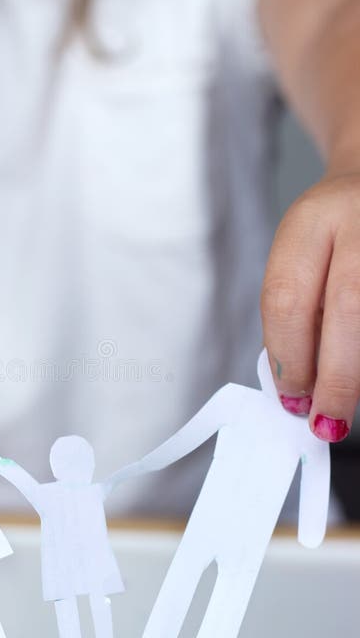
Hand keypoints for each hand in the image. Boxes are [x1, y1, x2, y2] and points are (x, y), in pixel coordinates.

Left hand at [261, 170, 359, 440]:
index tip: (291, 399)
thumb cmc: (336, 233)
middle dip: (338, 377)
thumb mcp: (303, 256)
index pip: (287, 296)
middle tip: (326, 419)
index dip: (288, 358)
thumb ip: (297, 313)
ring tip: (349, 400)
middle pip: (350, 307)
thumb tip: (299, 388)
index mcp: (312, 218)